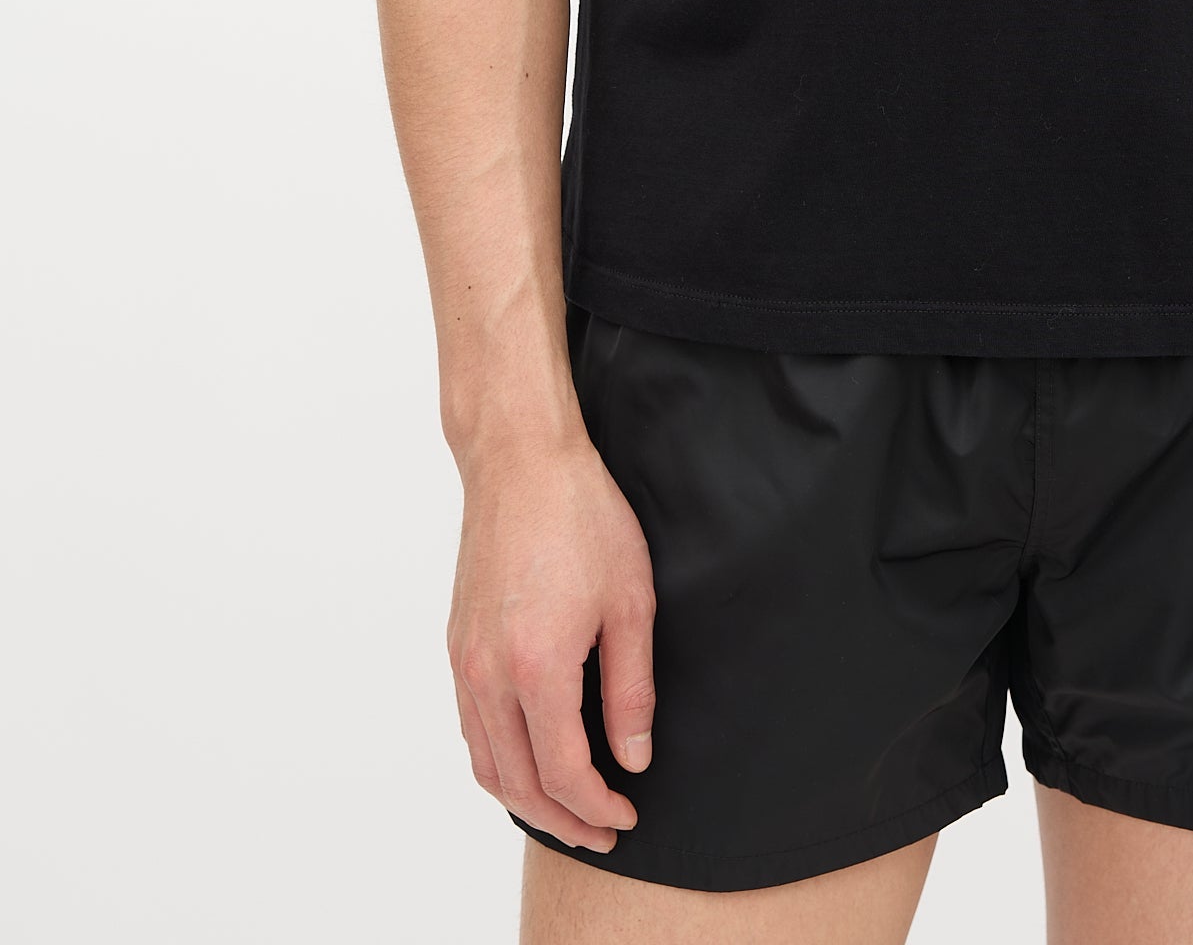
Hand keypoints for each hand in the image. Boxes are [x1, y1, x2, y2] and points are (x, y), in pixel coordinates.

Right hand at [446, 429, 656, 852]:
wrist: (521, 461)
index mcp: (536, 667)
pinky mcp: (457, 646)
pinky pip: (471, 729)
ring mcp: (465, 662)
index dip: (597, 807)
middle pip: (518, 784)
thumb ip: (630, 689)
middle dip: (563, 820)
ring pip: (486, 764)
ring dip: (526, 800)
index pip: (564, 773)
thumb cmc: (583, 518)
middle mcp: (487, 675)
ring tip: (569, 811)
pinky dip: (499, 763)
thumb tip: (633, 758)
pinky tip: (531, 760)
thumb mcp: (630, 602)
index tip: (627, 815)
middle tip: (602, 831)